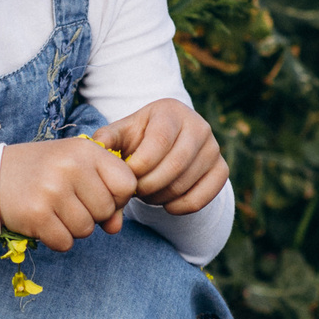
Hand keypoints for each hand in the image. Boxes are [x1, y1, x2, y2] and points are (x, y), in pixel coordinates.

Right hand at [0, 138, 137, 251]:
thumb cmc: (40, 171)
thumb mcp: (75, 168)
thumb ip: (104, 192)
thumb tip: (115, 228)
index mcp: (86, 150)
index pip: (127, 183)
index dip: (117, 196)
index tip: (97, 194)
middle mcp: (71, 167)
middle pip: (106, 210)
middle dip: (92, 214)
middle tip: (68, 201)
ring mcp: (53, 191)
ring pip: (86, 230)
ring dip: (72, 227)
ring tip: (53, 209)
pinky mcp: (37, 215)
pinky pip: (65, 243)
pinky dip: (56, 238)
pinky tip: (43, 221)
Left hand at [92, 100, 228, 215]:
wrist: (168, 142)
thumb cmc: (139, 138)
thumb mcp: (121, 132)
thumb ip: (106, 139)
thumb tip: (97, 148)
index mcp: (171, 112)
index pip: (160, 141)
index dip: (140, 165)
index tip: (126, 176)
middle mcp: (199, 126)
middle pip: (174, 165)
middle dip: (148, 185)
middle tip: (134, 191)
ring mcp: (213, 148)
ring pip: (185, 183)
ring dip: (160, 197)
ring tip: (145, 194)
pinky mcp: (221, 169)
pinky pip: (203, 197)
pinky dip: (181, 207)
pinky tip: (166, 204)